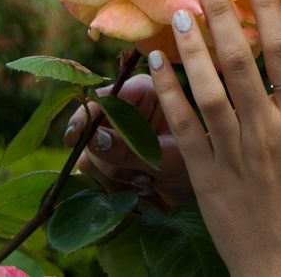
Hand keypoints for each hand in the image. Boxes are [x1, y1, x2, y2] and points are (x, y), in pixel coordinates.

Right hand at [63, 74, 194, 209]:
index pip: (104, 97)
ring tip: (146, 181)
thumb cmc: (197, 164)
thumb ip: (131, 148)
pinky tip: (141, 186)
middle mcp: (126, 106)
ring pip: (88, 151)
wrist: (204, 189)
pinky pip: (91, 169)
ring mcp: (115, 131)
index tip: (76, 136)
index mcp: (144, 91)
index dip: (86, 115)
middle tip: (138, 174)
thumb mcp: (166, 157)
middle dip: (108, 156)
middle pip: (90, 127)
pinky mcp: (109, 153)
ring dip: (113, 174)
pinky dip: (113, 183)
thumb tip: (95, 137)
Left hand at [147, 0, 280, 276]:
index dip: (271, 10)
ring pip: (207, 87)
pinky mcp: (202, 173)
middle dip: (223, 12)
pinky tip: (157, 62)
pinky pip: (182, 126)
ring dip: (192, 45)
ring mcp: (231, 151)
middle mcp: (265, 131)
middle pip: (241, 60)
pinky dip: (168, 92)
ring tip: (179, 9)